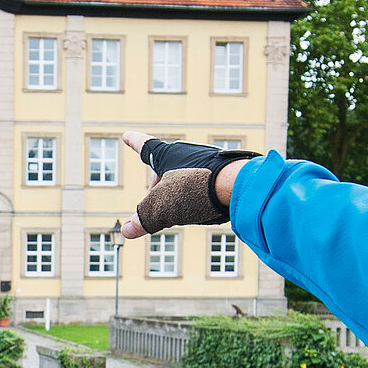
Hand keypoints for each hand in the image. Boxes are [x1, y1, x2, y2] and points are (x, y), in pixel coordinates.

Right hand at [117, 136, 256, 238]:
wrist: (241, 185)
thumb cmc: (196, 190)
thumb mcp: (162, 209)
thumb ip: (143, 219)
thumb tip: (126, 231)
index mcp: (167, 155)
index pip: (145, 147)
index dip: (134, 143)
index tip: (127, 136)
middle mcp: (187, 152)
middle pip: (165, 169)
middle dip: (159, 186)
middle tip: (156, 205)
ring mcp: (208, 159)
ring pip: (186, 178)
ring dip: (181, 193)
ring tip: (187, 210)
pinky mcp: (225, 170)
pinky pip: (206, 183)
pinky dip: (201, 195)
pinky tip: (208, 209)